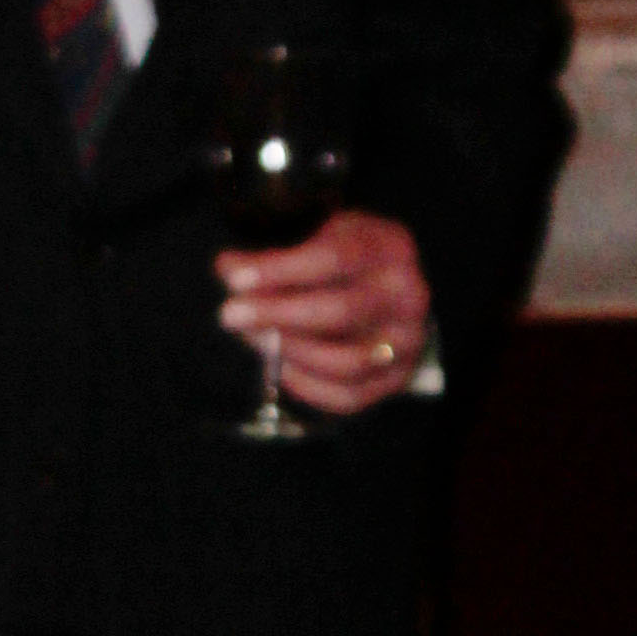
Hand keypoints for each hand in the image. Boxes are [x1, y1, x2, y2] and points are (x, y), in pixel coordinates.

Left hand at [213, 210, 432, 419]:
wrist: (393, 290)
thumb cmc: (349, 260)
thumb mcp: (319, 238)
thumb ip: (276, 255)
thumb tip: (228, 268)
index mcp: (389, 247)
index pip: (333, 259)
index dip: (280, 271)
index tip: (235, 280)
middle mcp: (408, 296)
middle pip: (340, 311)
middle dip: (277, 315)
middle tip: (230, 315)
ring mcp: (407, 342)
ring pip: (346, 361)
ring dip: (290, 352)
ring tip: (254, 338)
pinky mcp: (397, 378)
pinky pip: (348, 397)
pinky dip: (306, 386)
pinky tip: (280, 366)